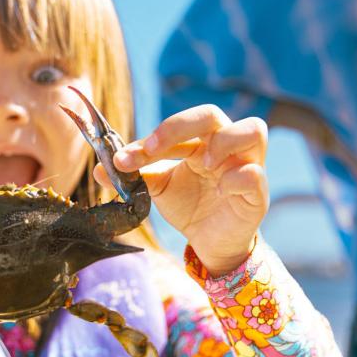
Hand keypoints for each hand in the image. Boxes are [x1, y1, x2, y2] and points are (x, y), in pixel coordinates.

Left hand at [96, 105, 268, 275]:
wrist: (209, 243)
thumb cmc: (189, 207)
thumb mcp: (157, 189)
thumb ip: (135, 175)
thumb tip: (99, 169)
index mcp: (200, 141)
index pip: (179, 125)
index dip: (151, 138)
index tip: (123, 160)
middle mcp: (225, 146)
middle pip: (212, 113)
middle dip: (179, 126)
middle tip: (154, 147)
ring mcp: (247, 166)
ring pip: (254, 130)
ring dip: (223, 142)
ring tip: (204, 164)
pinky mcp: (257, 193)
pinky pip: (255, 174)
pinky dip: (237, 178)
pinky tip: (221, 191)